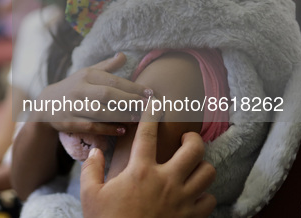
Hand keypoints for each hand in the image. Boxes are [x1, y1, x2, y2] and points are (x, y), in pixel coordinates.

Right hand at [34, 53, 149, 135]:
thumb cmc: (73, 87)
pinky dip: (108, 129)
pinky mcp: (70, 122)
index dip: (133, 87)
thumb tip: (124, 55)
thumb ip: (107, 66)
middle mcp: (79, 89)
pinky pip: (91, 126)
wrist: (46, 104)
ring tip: (138, 118)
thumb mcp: (87, 73)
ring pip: (100, 111)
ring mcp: (73, 106)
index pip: (113, 80)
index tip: (150, 93)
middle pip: (107, 95)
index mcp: (86, 75)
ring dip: (121, 116)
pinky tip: (122, 130)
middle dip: (130, 101)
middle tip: (148, 106)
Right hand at [80, 107, 215, 217]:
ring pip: (208, 173)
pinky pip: (210, 200)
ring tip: (193, 166)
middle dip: (193, 138)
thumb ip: (92, 169)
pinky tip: (194, 194)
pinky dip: (205, 195)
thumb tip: (95, 150)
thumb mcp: (90, 195)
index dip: (151, 114)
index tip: (155, 101)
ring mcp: (182, 200)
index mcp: (139, 171)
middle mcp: (165, 181)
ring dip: (202, 166)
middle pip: (193, 149)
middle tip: (186, 139)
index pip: (147, 134)